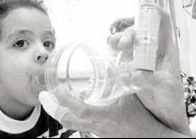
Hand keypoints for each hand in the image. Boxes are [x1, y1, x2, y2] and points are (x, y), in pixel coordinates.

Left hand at [39, 89, 167, 136]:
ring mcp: (97, 133)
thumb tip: (114, 64)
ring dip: (62, 113)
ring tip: (56, 101)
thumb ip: (123, 79)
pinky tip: (77, 108)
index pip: (77, 109)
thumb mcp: (133, 96)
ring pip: (73, 125)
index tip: (54, 89)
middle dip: (52, 108)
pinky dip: (74, 117)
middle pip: (67, 121)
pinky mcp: (101, 135)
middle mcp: (96, 127)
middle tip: (43, 96)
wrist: (151, 138)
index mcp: (103, 116)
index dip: (63, 100)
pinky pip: (82, 127)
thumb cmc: (144, 119)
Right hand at [107, 3, 190, 134]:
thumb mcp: (163, 88)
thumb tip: (135, 72)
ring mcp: (143, 57)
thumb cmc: (169, 99)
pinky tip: (109, 49)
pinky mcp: (133, 65)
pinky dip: (115, 47)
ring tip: (110, 43)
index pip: (163, 22)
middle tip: (119, 44)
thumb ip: (150, 80)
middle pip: (142, 29)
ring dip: (119, 37)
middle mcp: (155, 49)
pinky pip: (123, 51)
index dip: (155, 11)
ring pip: (131, 39)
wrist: (163, 115)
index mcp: (167, 49)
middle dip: (129, 30)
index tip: (143, 7)